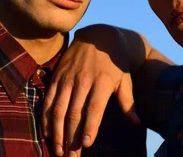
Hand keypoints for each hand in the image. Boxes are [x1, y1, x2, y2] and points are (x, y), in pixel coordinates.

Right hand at [42, 24, 142, 156]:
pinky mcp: (57, 77)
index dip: (89, 127)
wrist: (99, 36)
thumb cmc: (116, 62)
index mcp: (102, 82)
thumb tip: (137, 123)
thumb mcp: (125, 79)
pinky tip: (47, 133)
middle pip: (74, 113)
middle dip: (71, 138)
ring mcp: (68, 78)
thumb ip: (128, 102)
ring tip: (58, 151)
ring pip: (58, 109)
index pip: (94, 108)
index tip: (86, 144)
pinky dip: (46, 118)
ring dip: (57, 133)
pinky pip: (48, 100)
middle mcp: (83, 81)